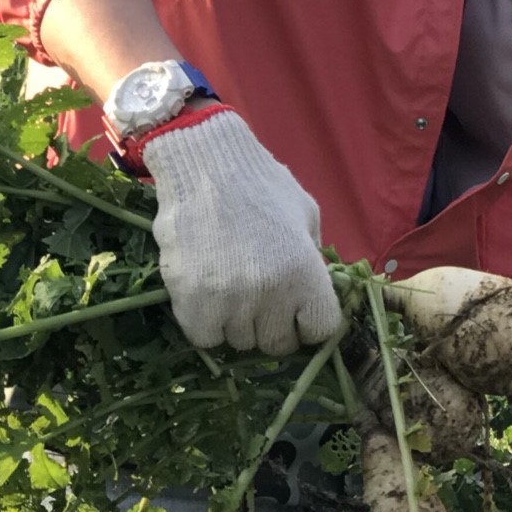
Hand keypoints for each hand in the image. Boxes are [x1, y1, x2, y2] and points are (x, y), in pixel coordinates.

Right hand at [142, 110, 342, 354]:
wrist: (205, 167)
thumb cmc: (261, 186)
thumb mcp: (306, 216)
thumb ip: (313, 258)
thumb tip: (314, 292)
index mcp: (305, 274)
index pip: (320, 331)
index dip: (310, 325)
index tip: (299, 316)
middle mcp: (270, 295)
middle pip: (278, 344)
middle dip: (273, 327)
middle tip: (262, 303)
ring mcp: (228, 301)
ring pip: (240, 343)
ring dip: (238, 325)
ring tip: (232, 293)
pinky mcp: (191, 302)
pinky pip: (205, 337)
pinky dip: (207, 325)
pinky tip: (209, 299)